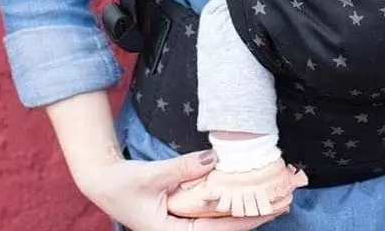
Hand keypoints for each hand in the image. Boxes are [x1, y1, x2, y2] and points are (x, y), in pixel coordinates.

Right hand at [84, 149, 289, 230]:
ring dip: (242, 211)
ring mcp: (181, 226)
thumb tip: (213, 159)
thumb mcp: (152, 175)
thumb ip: (182, 169)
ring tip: (270, 201)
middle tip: (279, 204)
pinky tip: (244, 195)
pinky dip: (227, 204)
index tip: (265, 211)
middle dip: (250, 218)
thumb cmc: (123, 184)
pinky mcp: (181, 216)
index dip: (241, 221)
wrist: (105, 183)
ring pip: (218, 222)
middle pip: (222, 229)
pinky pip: (210, 213)